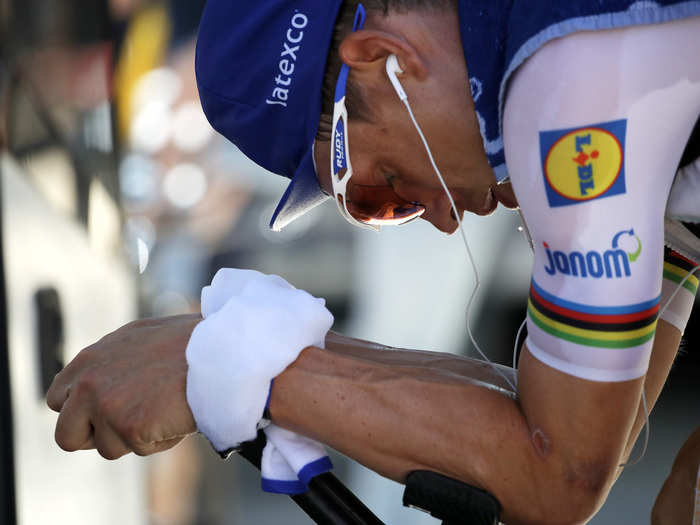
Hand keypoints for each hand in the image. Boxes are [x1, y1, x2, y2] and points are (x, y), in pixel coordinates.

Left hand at [47, 314, 200, 458]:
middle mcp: (89, 383)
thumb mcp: (140, 339)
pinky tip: (176, 415)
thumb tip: (102, 382)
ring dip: (134, 438)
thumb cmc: (191, 342)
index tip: (105, 414)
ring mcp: (107, 407)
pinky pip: (139, 450)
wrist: (221, 351)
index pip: (58, 399)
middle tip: (127, 427)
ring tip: (165, 411)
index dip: (82, 412)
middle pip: (67, 435)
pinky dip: (159, 441)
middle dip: (95, 437)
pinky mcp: (129, 427)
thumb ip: (112, 361)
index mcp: (90, 359)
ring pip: (107, 447)